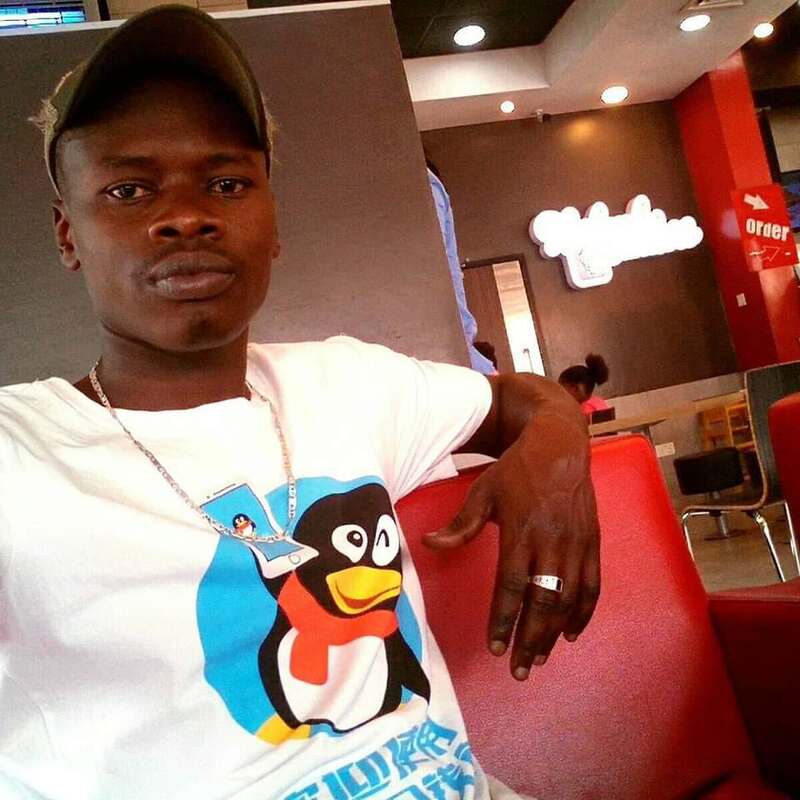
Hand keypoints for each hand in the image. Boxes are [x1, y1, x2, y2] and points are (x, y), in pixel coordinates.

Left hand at [423, 411, 599, 680]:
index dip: (503, 619)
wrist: (559, 444)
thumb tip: (429, 544)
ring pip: (569, 600)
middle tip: (519, 669)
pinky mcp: (593, 542)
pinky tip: (571, 633)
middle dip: (530, 639)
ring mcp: (576, 544)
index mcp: (521, 532)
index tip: (495, 647)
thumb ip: (461, 525)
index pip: (511, 586)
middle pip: (542, 602)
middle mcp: (551, 543)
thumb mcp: (483, 491)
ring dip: (554, 633)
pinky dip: (584, 613)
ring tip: (540, 658)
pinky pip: (592, 585)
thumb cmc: (516, 470)